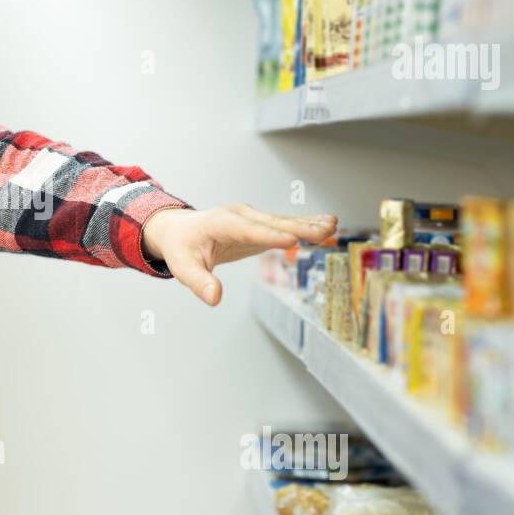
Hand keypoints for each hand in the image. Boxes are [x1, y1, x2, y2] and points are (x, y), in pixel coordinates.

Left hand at [142, 204, 336, 305]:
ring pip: (283, 221)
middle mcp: (240, 215)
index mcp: (221, 223)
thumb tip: (215, 299)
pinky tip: (328, 226)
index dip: (270, 235)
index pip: (248, 231)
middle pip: (272, 223)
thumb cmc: (182, 248)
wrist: (180, 230)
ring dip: (309, 224)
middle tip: (325, 231)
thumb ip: (199, 282)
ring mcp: (252, 217)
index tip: (292, 240)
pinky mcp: (260, 223)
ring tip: (333, 226)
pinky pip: (284, 224)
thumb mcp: (183, 267)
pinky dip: (305, 225)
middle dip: (299, 227)